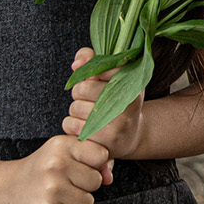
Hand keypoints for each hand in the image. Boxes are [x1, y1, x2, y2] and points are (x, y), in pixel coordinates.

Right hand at [0, 135, 108, 203]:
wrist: (5, 188)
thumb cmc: (41, 169)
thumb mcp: (63, 152)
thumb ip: (91, 157)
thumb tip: (108, 177)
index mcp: (62, 145)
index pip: (101, 155)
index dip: (94, 164)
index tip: (79, 166)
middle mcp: (56, 165)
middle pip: (96, 181)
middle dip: (85, 186)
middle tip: (65, 183)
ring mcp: (50, 190)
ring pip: (88, 202)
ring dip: (76, 203)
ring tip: (57, 196)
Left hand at [63, 46, 145, 162]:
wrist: (130, 136)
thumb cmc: (118, 100)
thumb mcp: (114, 76)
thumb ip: (93, 60)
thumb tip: (76, 65)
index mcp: (132, 82)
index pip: (99, 67)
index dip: (91, 73)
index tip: (97, 79)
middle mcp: (127, 103)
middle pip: (82, 87)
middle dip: (80, 92)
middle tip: (91, 99)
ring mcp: (117, 125)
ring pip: (74, 107)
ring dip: (76, 110)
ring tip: (91, 114)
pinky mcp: (102, 143)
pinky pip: (70, 125)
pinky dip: (72, 125)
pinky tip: (86, 127)